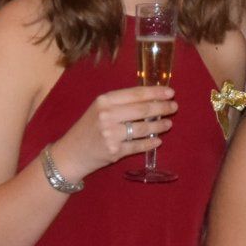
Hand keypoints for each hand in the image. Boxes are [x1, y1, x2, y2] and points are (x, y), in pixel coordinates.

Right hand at [51, 84, 177, 178]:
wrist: (71, 153)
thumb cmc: (89, 127)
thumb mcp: (100, 108)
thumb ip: (121, 102)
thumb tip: (151, 98)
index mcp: (104, 100)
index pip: (136, 93)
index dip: (156, 92)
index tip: (170, 92)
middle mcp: (108, 115)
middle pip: (143, 109)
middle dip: (162, 107)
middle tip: (174, 107)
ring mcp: (111, 134)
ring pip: (143, 128)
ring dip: (159, 125)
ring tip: (168, 124)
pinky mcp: (115, 151)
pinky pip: (139, 146)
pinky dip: (151, 143)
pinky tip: (158, 140)